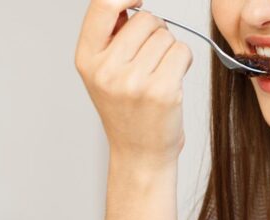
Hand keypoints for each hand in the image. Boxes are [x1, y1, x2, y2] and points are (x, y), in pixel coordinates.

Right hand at [74, 0, 192, 167]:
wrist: (140, 154)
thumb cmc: (127, 112)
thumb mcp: (104, 73)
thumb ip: (111, 36)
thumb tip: (129, 0)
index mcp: (87, 59)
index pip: (103, 4)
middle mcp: (106, 70)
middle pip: (145, 18)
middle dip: (155, 32)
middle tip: (150, 59)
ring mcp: (134, 81)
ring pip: (166, 35)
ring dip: (169, 49)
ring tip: (159, 74)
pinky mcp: (162, 91)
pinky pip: (182, 51)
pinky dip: (183, 61)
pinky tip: (172, 81)